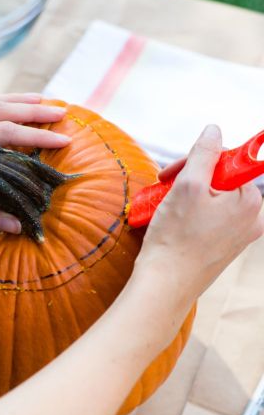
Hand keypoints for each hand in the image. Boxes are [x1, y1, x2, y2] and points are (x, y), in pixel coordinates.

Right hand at [134, 125, 263, 305]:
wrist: (165, 285)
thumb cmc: (175, 239)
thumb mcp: (187, 186)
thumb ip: (202, 154)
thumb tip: (214, 130)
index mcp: (250, 200)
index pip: (227, 160)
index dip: (196, 161)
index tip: (171, 173)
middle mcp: (252, 218)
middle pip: (219, 179)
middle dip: (188, 180)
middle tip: (163, 189)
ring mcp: (238, 234)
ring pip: (211, 199)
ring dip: (184, 197)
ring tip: (164, 209)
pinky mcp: (223, 247)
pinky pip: (208, 219)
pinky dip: (187, 215)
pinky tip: (170, 223)